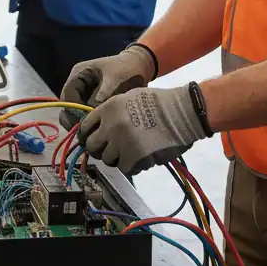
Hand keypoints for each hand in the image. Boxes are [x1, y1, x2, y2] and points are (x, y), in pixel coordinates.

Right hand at [58, 45, 156, 128]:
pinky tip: (98, 130)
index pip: (68, 95)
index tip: (84, 123)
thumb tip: (90, 115)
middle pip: (68, 106)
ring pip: (74, 112)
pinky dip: (89, 123)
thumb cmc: (126, 69)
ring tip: (93, 133)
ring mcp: (83, 93)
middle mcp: (77, 84)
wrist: (139, 67)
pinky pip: (85, 114)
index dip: (73, 110)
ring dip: (82, 122)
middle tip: (88, 132)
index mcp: (79, 74)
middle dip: (75, 119)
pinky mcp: (90, 101)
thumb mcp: (114, 79)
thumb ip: (103, 95)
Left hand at [78, 85, 209, 175]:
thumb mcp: (129, 97)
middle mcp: (110, 127)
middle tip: (111, 148)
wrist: (182, 113)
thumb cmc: (159, 102)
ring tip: (131, 150)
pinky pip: (124, 168)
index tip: (94, 138)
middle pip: (91, 146)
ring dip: (117, 157)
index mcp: (107, 109)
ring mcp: (120, 144)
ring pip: (108, 160)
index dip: (88, 134)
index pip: (84, 126)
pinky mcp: (133, 159)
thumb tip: (100, 125)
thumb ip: (112, 110)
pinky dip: (131, 165)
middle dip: (100, 148)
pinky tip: (141, 157)